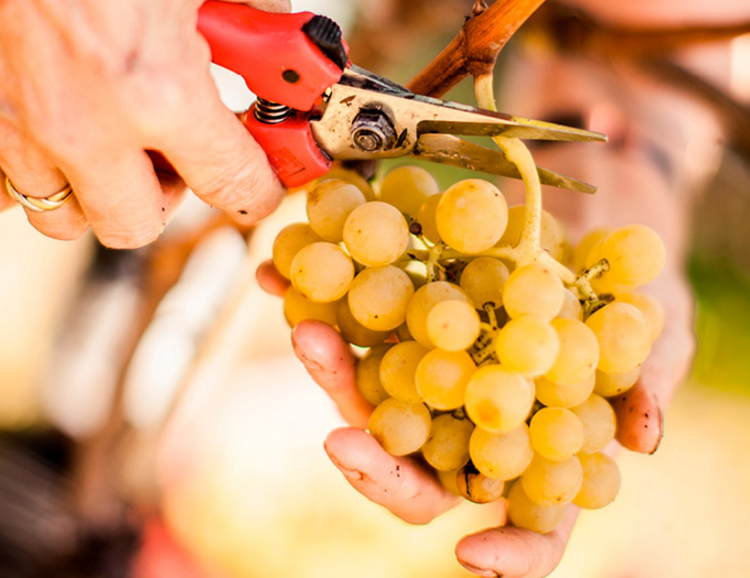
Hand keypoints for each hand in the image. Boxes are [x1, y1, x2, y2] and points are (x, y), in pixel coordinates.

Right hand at [0, 0, 287, 247]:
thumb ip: (255, 16)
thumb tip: (287, 45)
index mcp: (157, 89)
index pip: (232, 185)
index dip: (259, 191)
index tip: (261, 186)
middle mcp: (85, 123)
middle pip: (134, 224)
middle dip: (168, 200)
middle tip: (180, 159)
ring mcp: (23, 121)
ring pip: (63, 215)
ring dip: (102, 194)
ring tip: (123, 149)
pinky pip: (9, 181)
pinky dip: (42, 171)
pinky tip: (68, 133)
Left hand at [257, 258, 692, 576]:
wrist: (591, 226)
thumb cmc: (633, 295)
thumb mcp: (657, 332)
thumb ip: (649, 383)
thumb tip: (644, 442)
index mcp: (537, 452)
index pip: (529, 527)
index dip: (508, 552)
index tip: (471, 554)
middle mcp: (472, 428)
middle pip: (419, 472)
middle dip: (378, 465)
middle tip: (340, 442)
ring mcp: (430, 378)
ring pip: (373, 400)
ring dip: (334, 376)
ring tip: (306, 331)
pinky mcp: (401, 327)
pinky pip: (353, 327)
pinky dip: (315, 302)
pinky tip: (278, 278)